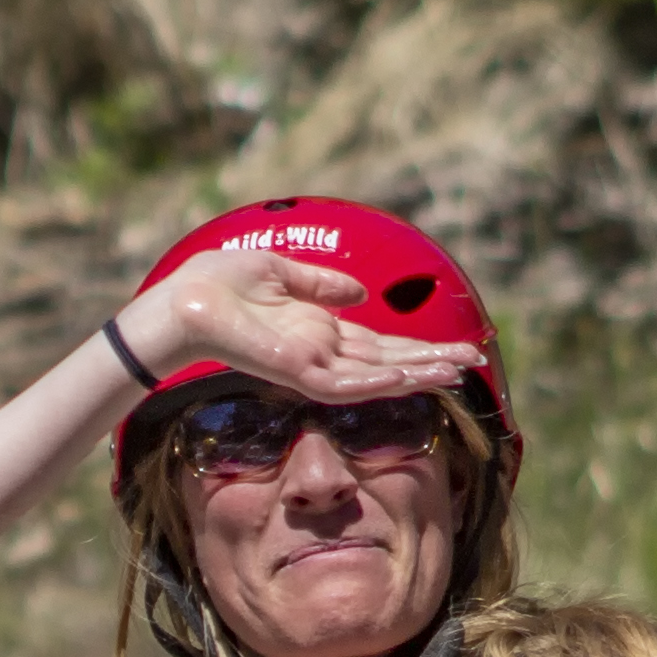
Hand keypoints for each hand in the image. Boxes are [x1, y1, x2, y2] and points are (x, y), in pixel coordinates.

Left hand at [130, 240, 485, 406]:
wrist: (181, 303)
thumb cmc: (218, 285)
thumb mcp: (280, 273)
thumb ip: (321, 284)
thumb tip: (360, 293)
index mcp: (320, 330)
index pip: (380, 343)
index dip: (418, 346)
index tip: (456, 347)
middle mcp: (322, 352)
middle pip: (389, 361)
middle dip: (432, 362)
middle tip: (476, 362)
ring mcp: (311, 365)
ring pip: (375, 376)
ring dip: (416, 374)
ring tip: (457, 373)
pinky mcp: (296, 371)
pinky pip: (342, 383)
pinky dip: (374, 381)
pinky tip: (404, 376)